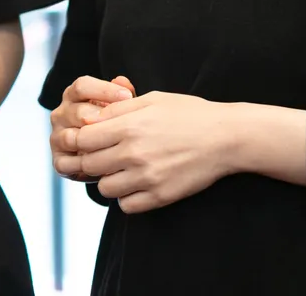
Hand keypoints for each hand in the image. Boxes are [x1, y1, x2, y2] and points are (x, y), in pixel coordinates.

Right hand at [49, 76, 133, 180]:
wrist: (108, 156)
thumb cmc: (114, 127)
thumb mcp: (121, 110)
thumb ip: (122, 95)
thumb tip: (122, 81)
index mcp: (73, 96)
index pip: (82, 86)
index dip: (104, 90)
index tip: (128, 96)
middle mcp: (61, 114)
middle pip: (77, 112)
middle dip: (100, 119)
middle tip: (123, 124)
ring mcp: (57, 137)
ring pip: (70, 138)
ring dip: (91, 144)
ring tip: (114, 146)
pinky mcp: (58, 160)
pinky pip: (66, 163)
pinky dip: (83, 166)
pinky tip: (104, 166)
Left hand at [65, 91, 238, 213]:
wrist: (225, 137)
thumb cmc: (188, 113)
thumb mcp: (151, 100)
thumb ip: (117, 109)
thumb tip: (88, 117)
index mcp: (128, 126)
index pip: (82, 139)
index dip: (80, 139)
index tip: (90, 139)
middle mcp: (134, 153)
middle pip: (89, 165)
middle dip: (91, 159)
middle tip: (104, 155)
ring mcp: (147, 177)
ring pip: (105, 188)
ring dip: (108, 180)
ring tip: (122, 170)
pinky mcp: (161, 196)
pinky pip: (127, 206)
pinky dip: (127, 197)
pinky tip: (137, 184)